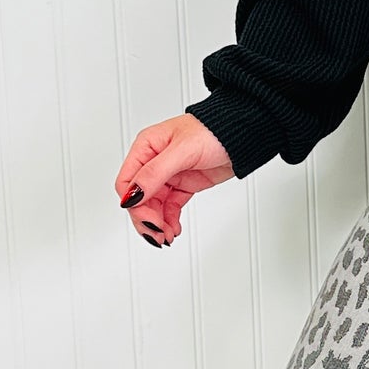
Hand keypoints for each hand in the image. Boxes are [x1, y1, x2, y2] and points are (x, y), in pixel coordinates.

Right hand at [113, 114, 233, 247]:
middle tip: (157, 234)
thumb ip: (155, 173)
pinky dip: (169, 221)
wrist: (241, 137)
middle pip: (138, 198)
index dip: (134, 204)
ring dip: (157, 223)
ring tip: (167, 237)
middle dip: (146, 218)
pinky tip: (174, 230)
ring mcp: (168, 175)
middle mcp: (154, 162)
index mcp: (146, 147)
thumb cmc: (213, 131)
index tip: (148, 219)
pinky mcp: (183, 185)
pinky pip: (169, 207)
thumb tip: (132, 195)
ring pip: (153, 206)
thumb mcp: (181, 151)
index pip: (127, 181)